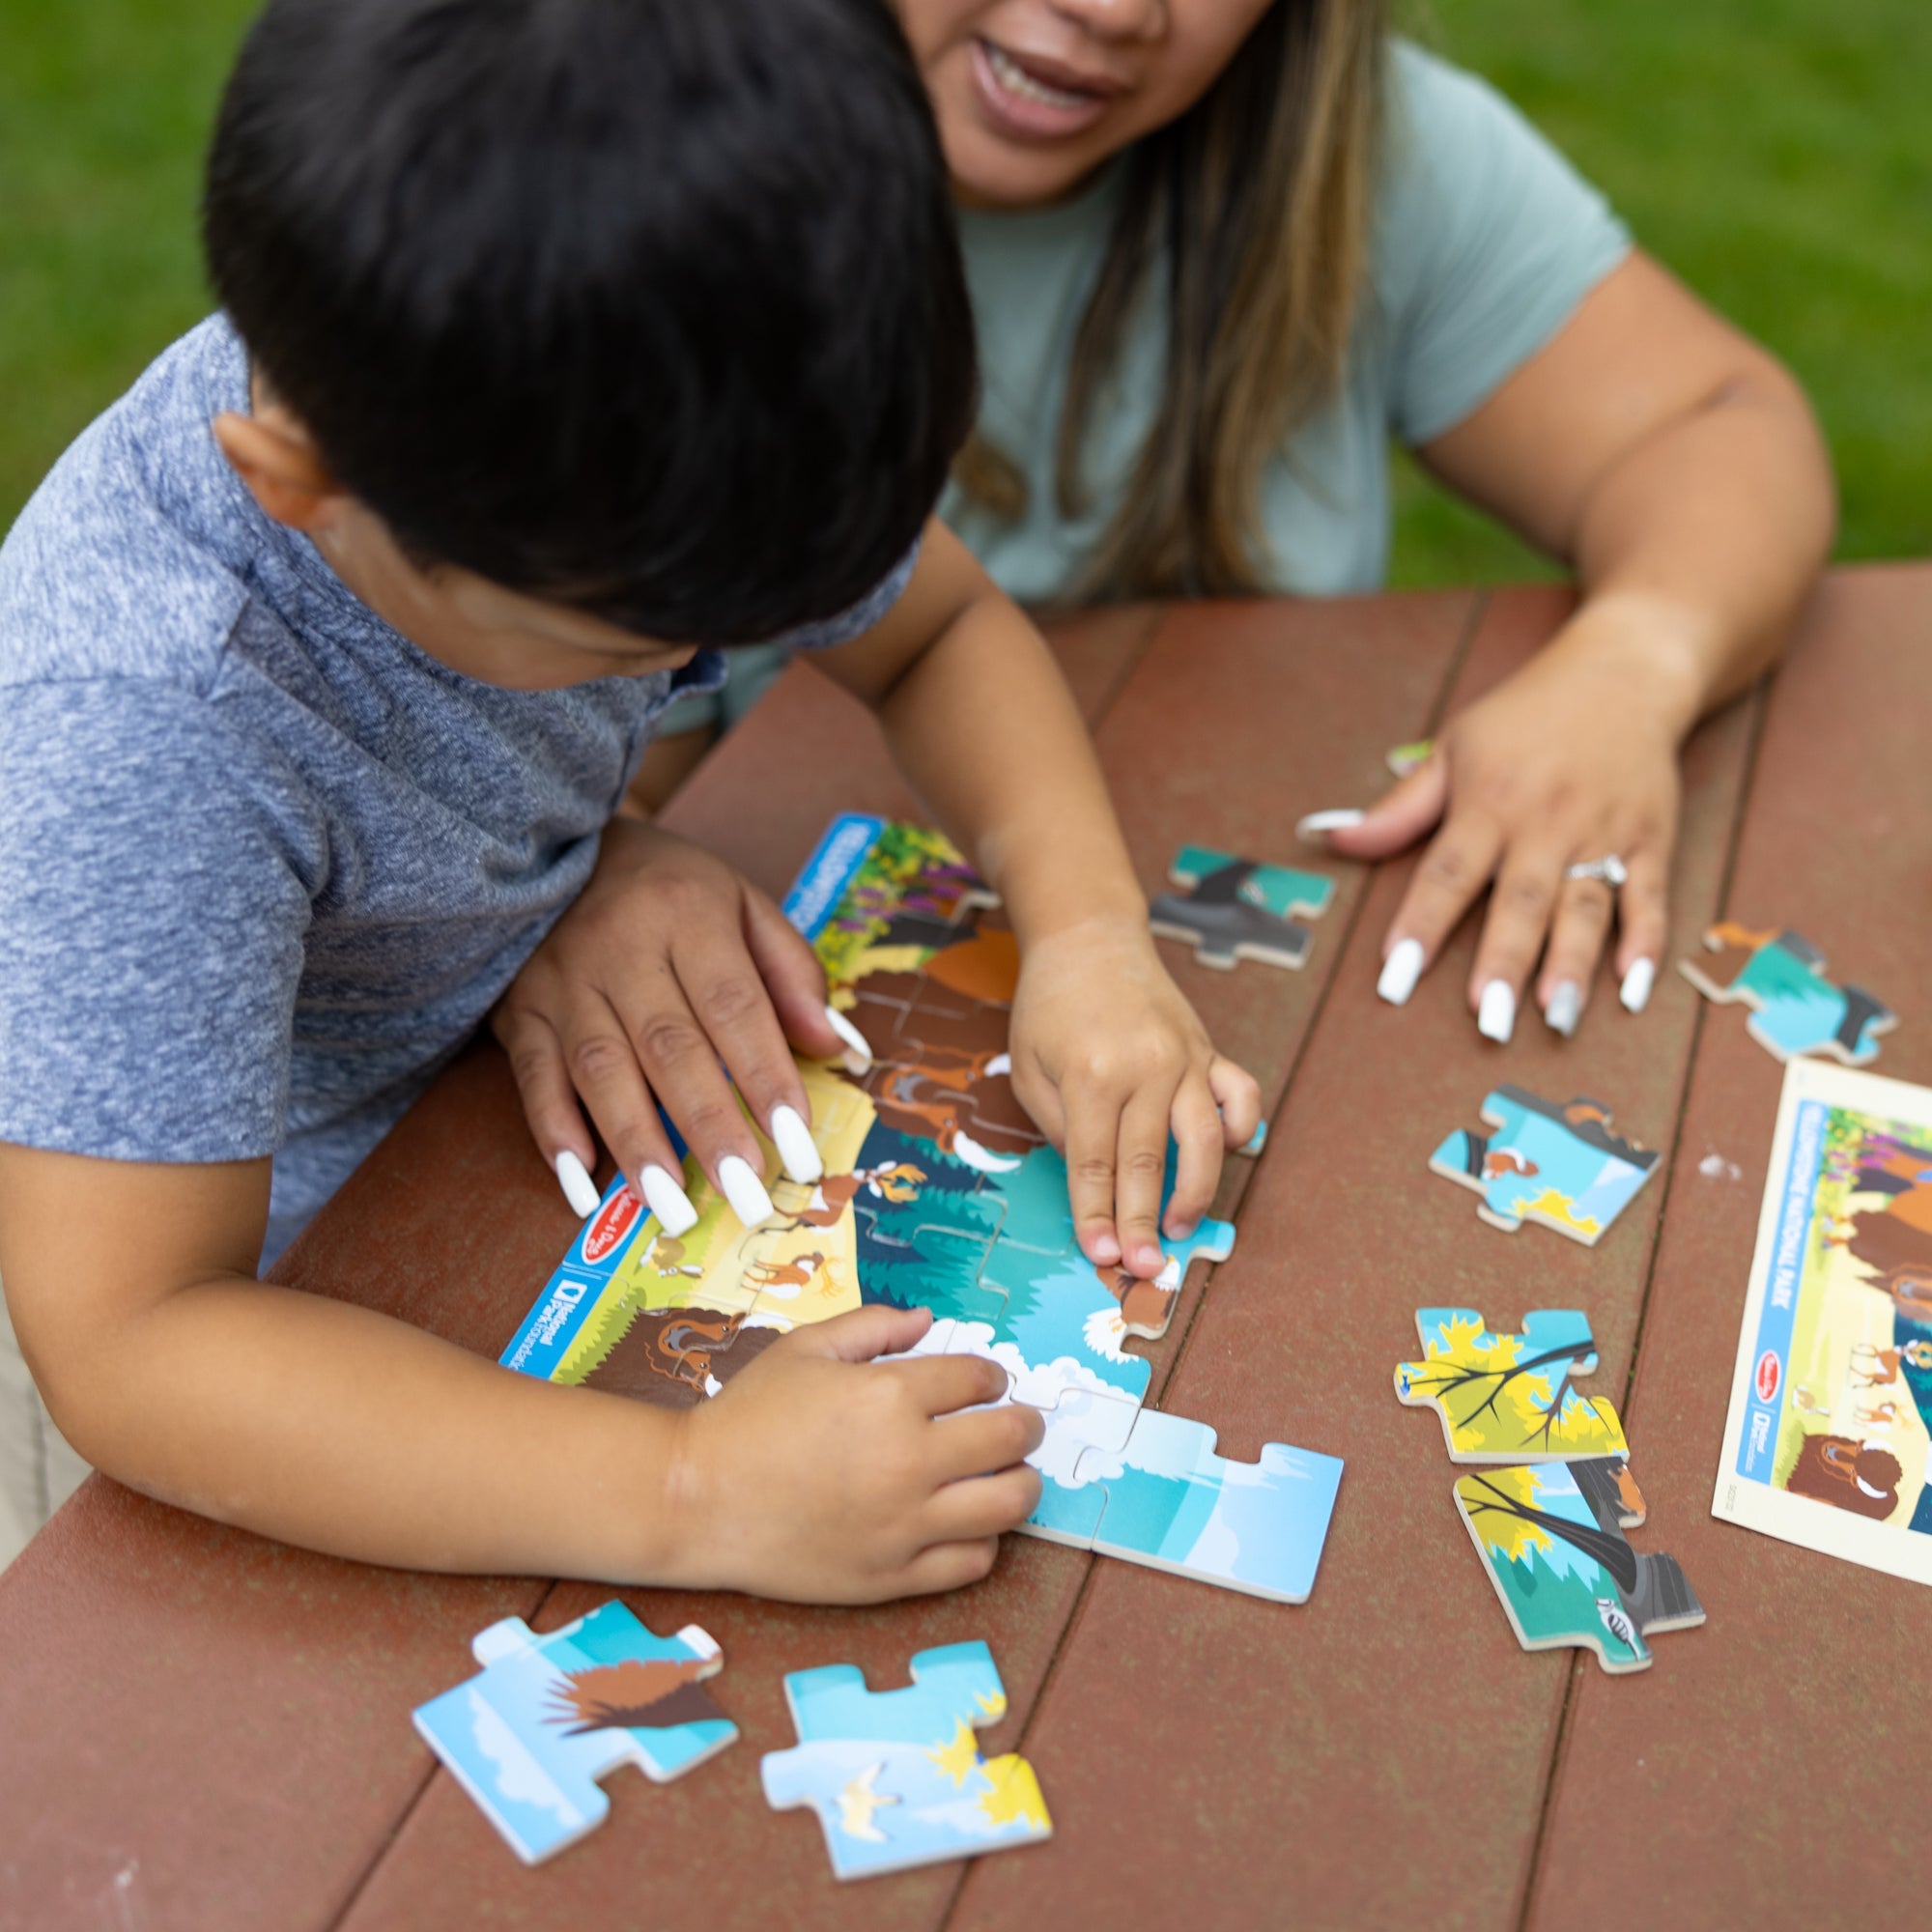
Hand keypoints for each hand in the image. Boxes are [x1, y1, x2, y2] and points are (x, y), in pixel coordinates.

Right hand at [492, 819, 844, 1221]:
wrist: (551, 848)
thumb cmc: (667, 889)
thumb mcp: (740, 903)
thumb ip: (791, 974)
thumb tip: (840, 1049)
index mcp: (688, 914)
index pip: (735, 1007)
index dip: (766, 1079)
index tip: (798, 1146)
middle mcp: (621, 946)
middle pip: (671, 1047)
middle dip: (710, 1128)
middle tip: (747, 1196)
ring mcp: (562, 981)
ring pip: (600, 1070)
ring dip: (637, 1144)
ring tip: (673, 1208)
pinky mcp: (520, 1011)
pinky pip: (533, 1078)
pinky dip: (555, 1132)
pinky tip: (584, 1184)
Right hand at [666, 1306, 1043, 1601]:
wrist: (696, 1499)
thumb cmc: (748, 1416)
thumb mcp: (806, 1348)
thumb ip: (873, 1325)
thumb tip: (929, 1320)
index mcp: (889, 1396)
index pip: (979, 1379)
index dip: (990, 1376)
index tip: (984, 1384)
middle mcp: (908, 1460)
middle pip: (1010, 1439)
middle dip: (1024, 1424)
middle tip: (1018, 1424)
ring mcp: (905, 1524)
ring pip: (1008, 1504)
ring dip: (1020, 1482)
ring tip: (1006, 1474)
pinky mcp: (894, 1576)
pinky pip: (973, 1562)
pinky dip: (983, 1540)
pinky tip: (966, 1522)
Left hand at [1006, 917, 1260, 1279]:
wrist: (1089, 938)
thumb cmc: (1051, 1007)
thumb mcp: (1031, 1068)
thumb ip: (1062, 1128)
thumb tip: (1095, 1185)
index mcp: (1091, 1073)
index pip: (1095, 1163)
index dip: (1097, 1215)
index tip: (1100, 1255)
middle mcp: (1146, 1066)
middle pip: (1148, 1162)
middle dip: (1144, 1221)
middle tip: (1146, 1268)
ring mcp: (1186, 1057)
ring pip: (1206, 1139)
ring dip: (1197, 1192)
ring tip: (1182, 1229)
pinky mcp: (1210, 1049)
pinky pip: (1241, 1097)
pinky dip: (1242, 1130)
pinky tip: (1226, 1156)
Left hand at [1318, 607, 1692, 1039]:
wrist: (1623, 671)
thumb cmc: (1525, 716)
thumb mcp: (1454, 747)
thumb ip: (1400, 807)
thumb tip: (1333, 837)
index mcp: (1488, 801)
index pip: (1446, 873)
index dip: (1421, 925)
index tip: (1395, 977)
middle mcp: (1545, 822)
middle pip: (1520, 901)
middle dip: (1503, 963)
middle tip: (1485, 1021)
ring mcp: (1602, 832)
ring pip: (1585, 906)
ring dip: (1571, 964)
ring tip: (1555, 1016)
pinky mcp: (1651, 838)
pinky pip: (1649, 896)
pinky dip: (1645, 941)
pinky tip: (1631, 987)